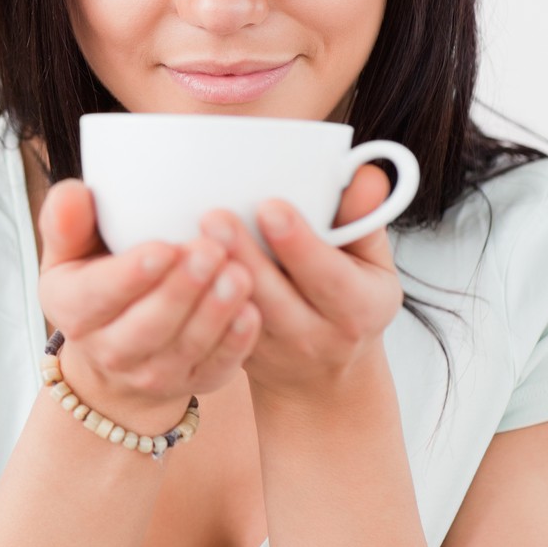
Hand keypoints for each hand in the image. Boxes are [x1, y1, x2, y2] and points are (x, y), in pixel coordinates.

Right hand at [37, 178, 261, 434]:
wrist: (113, 350)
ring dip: (214, 313)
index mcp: (72, 309)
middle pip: (147, 325)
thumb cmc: (96, 279)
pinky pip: (216, 366)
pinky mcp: (193, 382)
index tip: (163, 247)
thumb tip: (72, 193)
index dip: (131, 275)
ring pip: (185, 347)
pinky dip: (235, 342)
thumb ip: (67, 221)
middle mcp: (108, 349)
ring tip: (240, 273)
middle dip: (181, 290)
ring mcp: (151, 373)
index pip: (99, 294)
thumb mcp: (69, 252)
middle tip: (211, 250)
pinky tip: (252, 311)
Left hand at [199, 163, 403, 403]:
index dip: (299, 245)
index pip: (330, 277)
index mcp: (359, 308)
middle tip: (215, 216)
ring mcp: (274, 351)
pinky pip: (214, 328)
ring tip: (191, 239)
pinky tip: (177, 267)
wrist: (326, 370)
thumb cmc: (349, 296)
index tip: (271, 207)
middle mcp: (317, 335)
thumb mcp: (370, 262)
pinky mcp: (239, 355)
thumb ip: (364, 218)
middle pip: (275, 298)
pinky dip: (196, 300)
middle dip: (244, 255)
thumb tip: (366, 175)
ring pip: (238, 315)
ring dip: (211, 280)